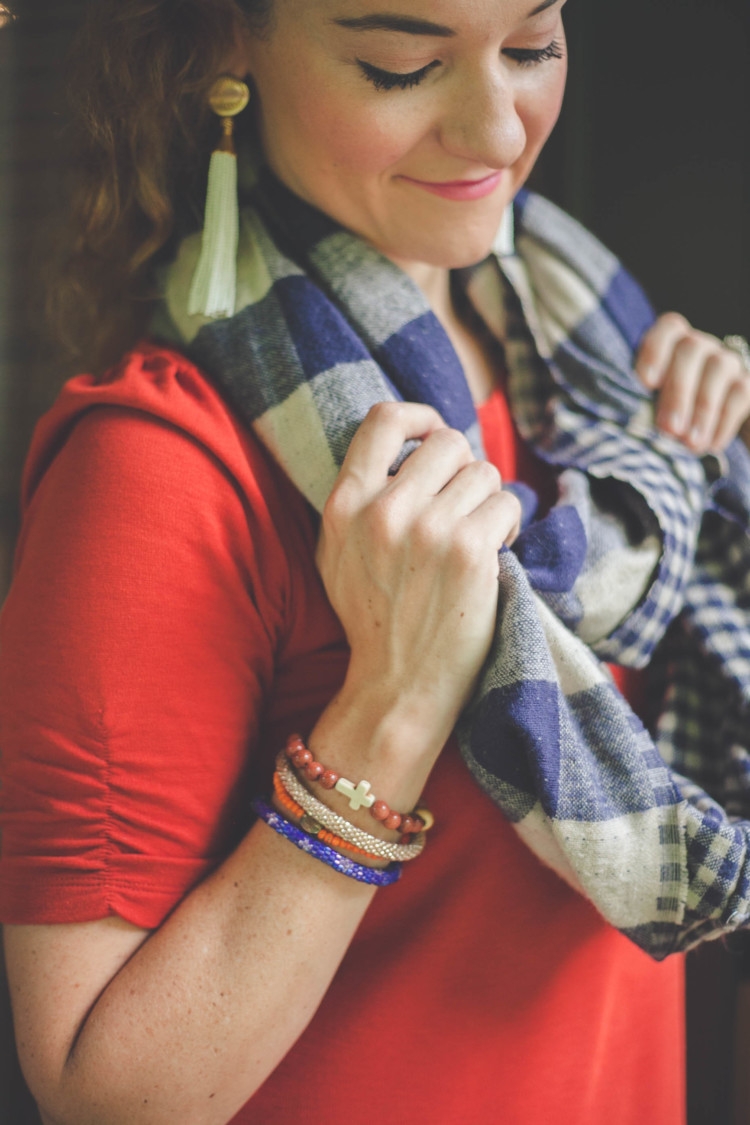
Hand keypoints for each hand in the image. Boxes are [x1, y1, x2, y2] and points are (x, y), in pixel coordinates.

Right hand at [316, 402, 520, 749]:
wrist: (397, 686)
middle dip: (463, 470)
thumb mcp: (337, 554)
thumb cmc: (373, 621)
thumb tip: (400, 449)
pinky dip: (509, 525)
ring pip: (483, 472)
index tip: (434, 435)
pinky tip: (495, 553)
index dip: (420, 417)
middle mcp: (383, 510)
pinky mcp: (469, 551)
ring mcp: (427, 530)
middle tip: (463, 508)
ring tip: (477, 536)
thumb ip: (358, 500)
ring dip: (488, 501)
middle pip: (447, 443)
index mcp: (344, 505)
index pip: (383, 419)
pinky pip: (507, 504)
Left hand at [636, 313, 749, 452]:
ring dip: (702, 407)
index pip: (668, 327)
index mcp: (670, 344)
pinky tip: (711, 444)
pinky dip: (724, 421)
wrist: (699, 433)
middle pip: (691, 349)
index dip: (655, 350)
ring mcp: (725, 362)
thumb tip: (629, 421)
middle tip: (668, 428)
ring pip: (718, 368)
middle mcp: (699, 346)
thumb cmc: (660, 419)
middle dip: (678, 390)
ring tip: (690, 442)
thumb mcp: (646, 408)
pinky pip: (740, 392)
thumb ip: (639, 404)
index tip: (646, 383)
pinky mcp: (745, 383)